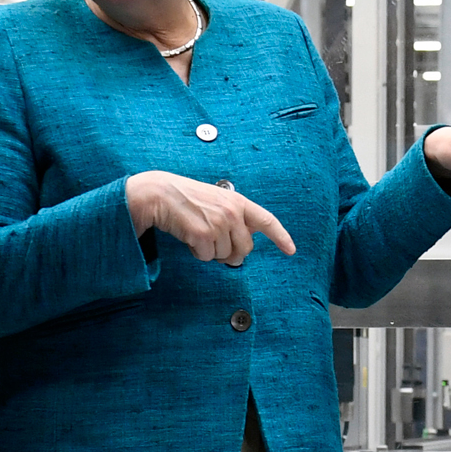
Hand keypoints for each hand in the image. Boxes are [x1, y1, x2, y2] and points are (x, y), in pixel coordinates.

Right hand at [127, 171, 296, 264]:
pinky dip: (197, 253)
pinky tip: (189, 237)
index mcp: (238, 202)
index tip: (290, 250)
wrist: (159, 194)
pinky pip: (207, 258)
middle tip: (213, 241)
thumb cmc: (187, 198)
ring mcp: (218, 223)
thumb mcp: (217, 201)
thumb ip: (235, 218)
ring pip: (224, 256)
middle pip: (245, 249)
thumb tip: (244, 246)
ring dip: (210, 251)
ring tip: (197, 232)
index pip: (267, 220)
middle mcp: (232, 212)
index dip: (281, 237)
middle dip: (230, 252)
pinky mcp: (203, 234)